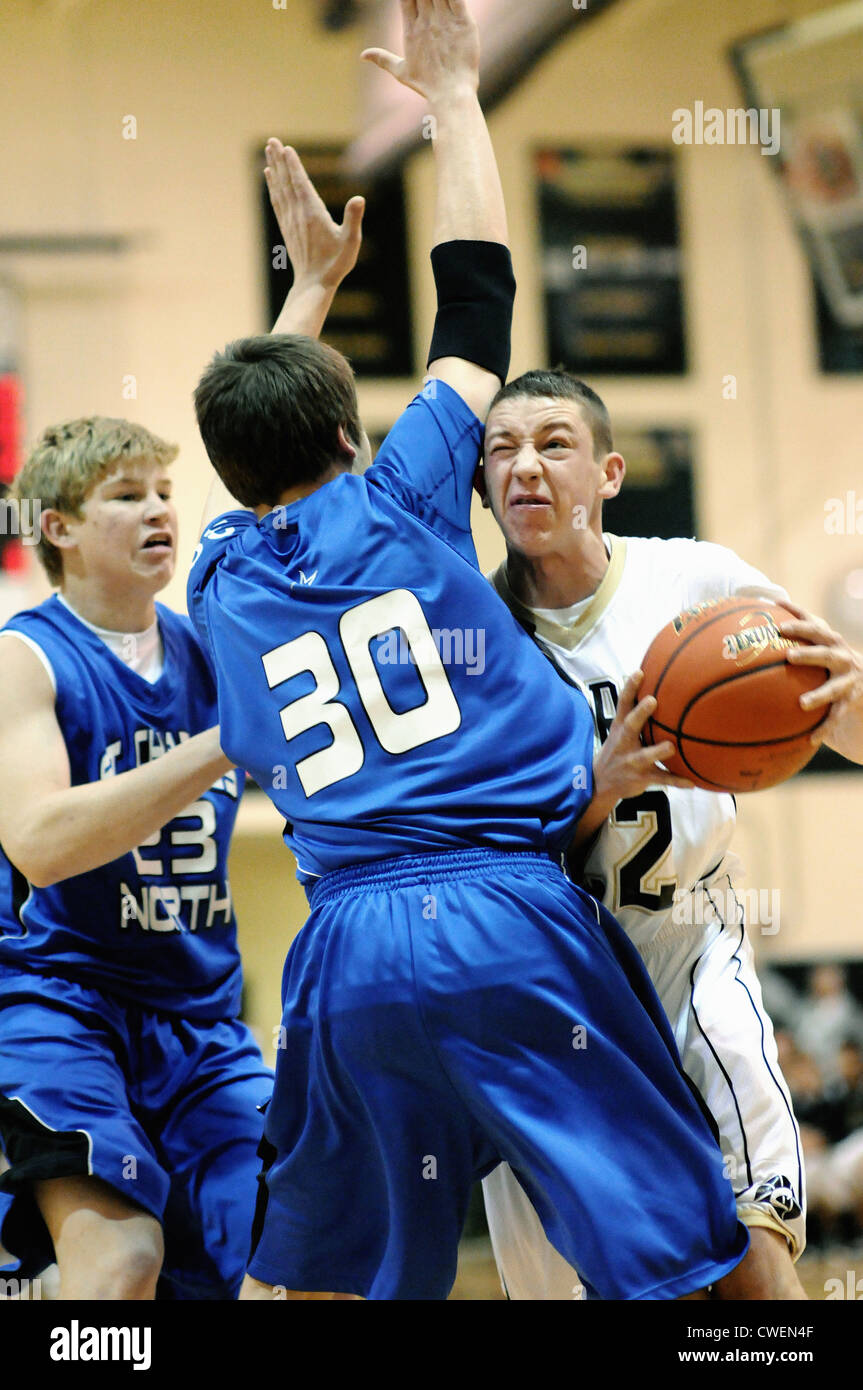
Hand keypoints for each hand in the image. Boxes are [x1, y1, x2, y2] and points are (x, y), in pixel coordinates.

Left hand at [265, 140, 364, 293]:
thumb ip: (354, 219)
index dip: (293, 165)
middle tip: (271, 141)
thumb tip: (359, 198)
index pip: (300, 183)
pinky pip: (278, 202)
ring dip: (274, 170)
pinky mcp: (287, 228)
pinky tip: (270, 177)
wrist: (314, 283)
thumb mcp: (350, 241)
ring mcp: (290, 221)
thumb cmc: (336, 263)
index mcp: (313, 213)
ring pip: (280, 190)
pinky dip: (273, 187)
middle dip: (279, 161)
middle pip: (286, 182)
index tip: (285, 148)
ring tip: (268, 152)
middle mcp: (298, 214)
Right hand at [362, 0, 479, 103]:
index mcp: (411, 30)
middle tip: (425, 2)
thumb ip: (383, 59)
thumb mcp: (401, 72)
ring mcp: (445, 22)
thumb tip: (362, 55)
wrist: (451, 94)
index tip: (413, 0)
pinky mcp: (463, 23)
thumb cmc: (428, 86)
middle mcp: (427, 22)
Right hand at [593, 671, 693, 807]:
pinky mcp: (641, 778)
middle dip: (640, 713)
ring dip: (657, 751)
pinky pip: (660, 779)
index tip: (639, 672)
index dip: (630, 688)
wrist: (600, 784)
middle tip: (652, 700)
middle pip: (630, 725)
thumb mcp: (619, 731)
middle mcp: (624, 743)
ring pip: (645, 756)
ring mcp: (631, 761)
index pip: (623, 704)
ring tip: (670, 746)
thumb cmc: (617, 750)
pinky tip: (691, 783)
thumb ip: (634, 713)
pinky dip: (676, 781)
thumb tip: (656, 684)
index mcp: (620, 728)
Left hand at [780, 603, 862, 762]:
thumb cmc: (831, 655)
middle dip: (809, 652)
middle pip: (825, 653)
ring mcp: (848, 680)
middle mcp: (842, 657)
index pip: (814, 627)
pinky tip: (811, 740)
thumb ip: (799, 624)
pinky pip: (836, 716)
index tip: (778, 623)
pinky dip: (824, 728)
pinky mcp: (850, 701)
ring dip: (819, 695)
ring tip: (802, 704)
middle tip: (788, 656)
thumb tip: (767, 602)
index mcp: (831, 640)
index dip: (798, 622)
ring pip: (834, 688)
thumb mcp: (820, 639)